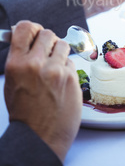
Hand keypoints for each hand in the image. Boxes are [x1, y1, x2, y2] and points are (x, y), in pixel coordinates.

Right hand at [4, 21, 81, 161]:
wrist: (39, 137)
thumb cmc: (24, 111)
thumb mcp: (12, 81)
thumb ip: (20, 58)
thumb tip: (26, 37)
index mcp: (17, 64)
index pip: (25, 27)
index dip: (31, 28)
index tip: (34, 32)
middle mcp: (36, 64)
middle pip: (47, 33)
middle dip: (47, 41)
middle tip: (46, 52)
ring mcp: (56, 71)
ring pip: (62, 44)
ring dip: (59, 52)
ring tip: (54, 68)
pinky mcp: (72, 78)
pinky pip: (71, 61)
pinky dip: (67, 68)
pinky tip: (60, 82)